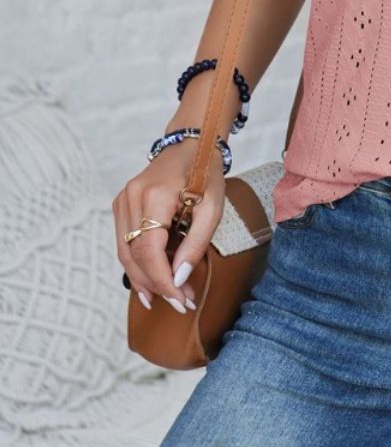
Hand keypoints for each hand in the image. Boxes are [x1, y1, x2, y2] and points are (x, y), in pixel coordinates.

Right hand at [113, 139, 225, 314]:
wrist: (191, 143)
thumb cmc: (206, 173)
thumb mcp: (213, 208)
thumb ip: (196, 244)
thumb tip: (179, 279)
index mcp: (155, 194)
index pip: (149, 249)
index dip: (162, 280)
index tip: (181, 299)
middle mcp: (131, 197)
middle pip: (133, 255)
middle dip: (155, 284)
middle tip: (180, 303)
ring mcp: (122, 200)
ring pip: (125, 252)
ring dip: (144, 279)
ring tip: (167, 298)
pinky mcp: (121, 205)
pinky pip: (125, 242)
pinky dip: (139, 264)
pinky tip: (153, 282)